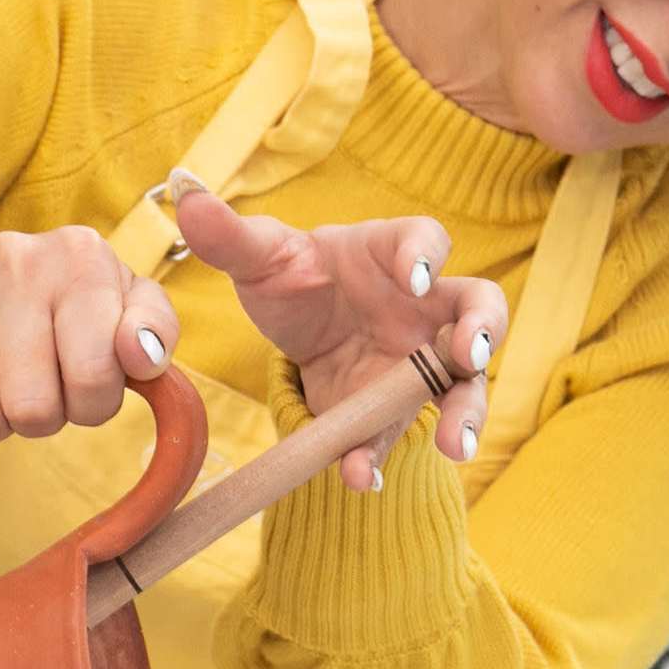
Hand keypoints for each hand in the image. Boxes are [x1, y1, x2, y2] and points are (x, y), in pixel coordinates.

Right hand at [0, 226, 176, 447]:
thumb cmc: (68, 310)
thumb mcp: (125, 310)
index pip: (94, 374)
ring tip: (1, 390)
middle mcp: (16, 257)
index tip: (86, 389)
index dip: (92, 404)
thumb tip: (142, 354)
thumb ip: (154, 331)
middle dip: (42, 418)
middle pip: (32, 405)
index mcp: (81, 255)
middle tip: (40, 394)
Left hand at [174, 189, 501, 487]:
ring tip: (451, 444)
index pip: (426, 239)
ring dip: (465, 413)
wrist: (298, 330)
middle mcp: (425, 306)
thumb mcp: (259, 258)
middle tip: (470, 354)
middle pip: (480, 308)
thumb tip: (184, 192)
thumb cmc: (295, 278)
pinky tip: (358, 476)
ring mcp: (422, 360)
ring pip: (464, 383)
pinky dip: (381, 456)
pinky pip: (400, 433)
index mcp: (393, 252)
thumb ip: (230, 235)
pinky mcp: (398, 409)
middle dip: (483, 331)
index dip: (427, 255)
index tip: (415, 276)